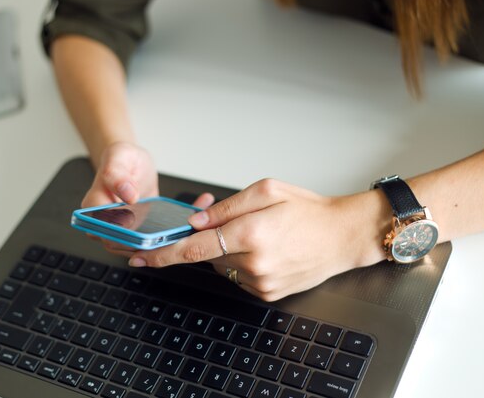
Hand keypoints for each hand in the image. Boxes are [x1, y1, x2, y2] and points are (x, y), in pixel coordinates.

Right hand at [83, 141, 214, 253]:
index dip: (129, 240)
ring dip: (170, 237)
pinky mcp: (143, 231)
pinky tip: (196, 211)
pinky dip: (178, 227)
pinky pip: (158, 236)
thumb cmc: (121, 158)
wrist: (132, 163)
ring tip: (195, 221)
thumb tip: (128, 195)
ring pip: (146, 245)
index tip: (154, 235)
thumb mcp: (118, 156)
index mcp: (94, 210)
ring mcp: (126, 231)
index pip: (108, 235)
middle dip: (157, 241)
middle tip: (181, 231)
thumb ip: (117, 174)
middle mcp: (108, 225)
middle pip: (129, 246)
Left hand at [129, 179, 386, 300]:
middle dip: (207, 240)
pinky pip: (239, 277)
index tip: (141, 257)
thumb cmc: (309, 210)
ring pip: (223, 266)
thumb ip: (227, 206)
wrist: (342, 237)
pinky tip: (265, 249)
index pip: (195, 248)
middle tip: (229, 224)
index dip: (164, 253)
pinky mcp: (267, 293)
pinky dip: (242, 263)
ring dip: (227, 251)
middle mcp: (254, 262)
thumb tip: (196, 220)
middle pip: (207, 255)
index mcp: (251, 232)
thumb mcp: (267, 191)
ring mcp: (261, 282)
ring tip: (258, 234)